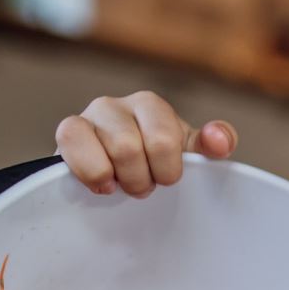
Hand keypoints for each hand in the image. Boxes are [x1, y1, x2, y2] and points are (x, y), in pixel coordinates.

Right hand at [54, 91, 237, 197]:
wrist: (110, 178)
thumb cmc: (151, 164)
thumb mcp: (186, 155)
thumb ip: (212, 145)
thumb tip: (220, 142)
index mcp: (151, 106)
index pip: (165, 141)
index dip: (167, 171)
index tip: (166, 179)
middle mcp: (118, 104)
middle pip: (134, 148)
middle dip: (141, 179)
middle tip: (141, 185)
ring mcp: (90, 115)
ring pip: (114, 150)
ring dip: (120, 179)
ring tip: (120, 183)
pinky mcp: (68, 131)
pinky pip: (74, 142)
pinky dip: (92, 172)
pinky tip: (100, 182)